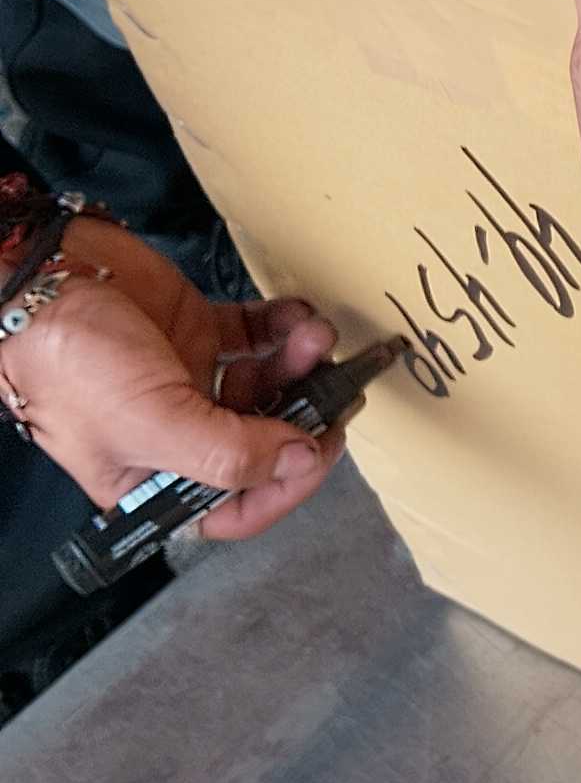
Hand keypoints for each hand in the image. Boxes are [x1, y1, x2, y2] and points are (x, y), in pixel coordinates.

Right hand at [0, 223, 339, 543]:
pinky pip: (256, 336)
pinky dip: (284, 327)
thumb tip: (300, 460)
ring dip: (299, 365)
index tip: (320, 452)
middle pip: (261, 443)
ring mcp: (188, 381)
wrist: (40, 274)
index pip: (232, 507)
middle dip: (304, 416)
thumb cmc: (68, 358)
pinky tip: (299, 317)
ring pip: (267, 386)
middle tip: (338, 391)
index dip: (283, 487)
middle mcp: (173, 434)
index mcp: (150, 478)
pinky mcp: (195, 331)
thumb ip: (229, 452)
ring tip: (313, 338)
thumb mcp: (150, 421)